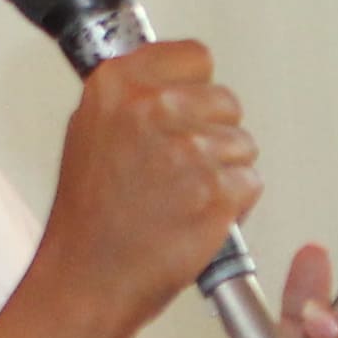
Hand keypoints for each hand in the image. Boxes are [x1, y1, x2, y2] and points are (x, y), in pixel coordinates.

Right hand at [30, 41, 258, 337]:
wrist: (87, 281)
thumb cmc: (88, 221)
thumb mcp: (90, 133)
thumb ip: (133, 98)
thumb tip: (172, 81)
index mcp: (117, 85)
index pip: (194, 56)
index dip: (195, 90)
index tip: (184, 113)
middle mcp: (151, 110)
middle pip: (225, 101)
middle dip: (213, 135)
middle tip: (179, 170)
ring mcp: (186, 150)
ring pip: (243, 145)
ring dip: (224, 174)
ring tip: (182, 199)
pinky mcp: (214, 191)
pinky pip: (250, 184)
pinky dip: (233, 207)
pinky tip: (195, 219)